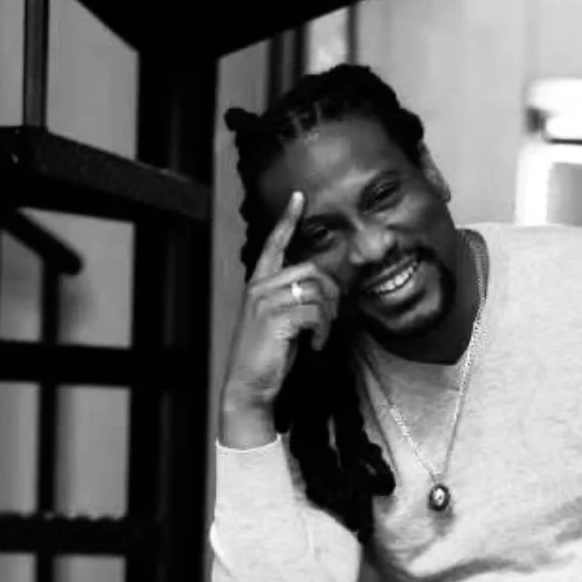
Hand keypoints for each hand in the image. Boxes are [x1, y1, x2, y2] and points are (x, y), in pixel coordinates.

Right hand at [221, 191, 340, 409]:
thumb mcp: (278, 321)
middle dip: (332, 293)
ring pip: (317, 291)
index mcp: (259, 284)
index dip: (287, 219)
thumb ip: (293, 300)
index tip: (299, 196)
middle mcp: (260, 287)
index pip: (273, 244)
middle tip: (333, 317)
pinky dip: (322, 330)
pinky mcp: (276, 318)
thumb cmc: (266, 355)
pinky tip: (315, 345)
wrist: (248, 384)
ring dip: (328, 317)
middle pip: (311, 269)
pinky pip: (315, 312)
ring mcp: (266, 301)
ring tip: (320, 336)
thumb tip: (324, 292)